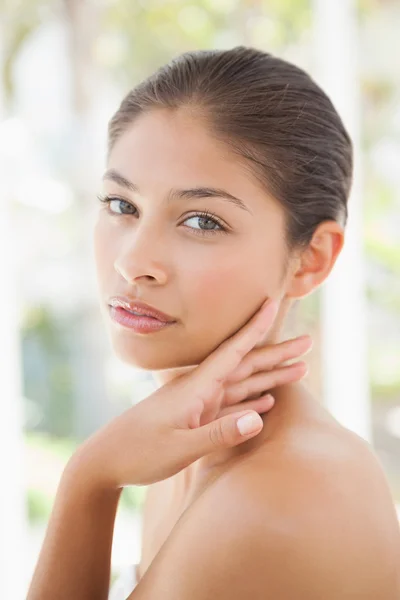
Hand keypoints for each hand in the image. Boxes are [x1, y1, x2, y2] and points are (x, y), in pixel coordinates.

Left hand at [68, 299, 311, 488]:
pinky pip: (231, 405)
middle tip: (308, 343)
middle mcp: (201, 389)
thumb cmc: (139, 452)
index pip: (233, 350)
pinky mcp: (197, 419)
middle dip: (277, 353)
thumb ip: (219, 433)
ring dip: (271, 376)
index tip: (272, 302)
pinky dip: (252, 401)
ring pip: (242, 384)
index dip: (255, 326)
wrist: (106, 460)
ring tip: (300, 369)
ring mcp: (200, 404)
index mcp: (197, 386)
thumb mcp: (180, 446)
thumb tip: (261, 418)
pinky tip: (268, 401)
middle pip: (246, 365)